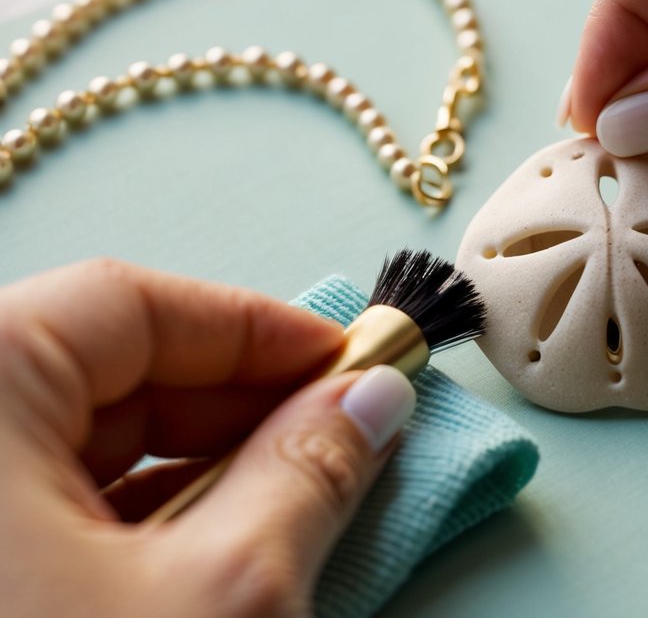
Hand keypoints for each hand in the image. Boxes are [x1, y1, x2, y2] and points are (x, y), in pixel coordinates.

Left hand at [0, 259, 415, 616]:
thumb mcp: (219, 594)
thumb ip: (305, 475)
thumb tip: (369, 402)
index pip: (124, 303)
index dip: (252, 327)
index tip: (340, 359)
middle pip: (96, 371)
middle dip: (230, 403)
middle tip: (330, 433)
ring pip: (69, 446)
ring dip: (191, 469)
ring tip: (287, 504)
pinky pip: (34, 512)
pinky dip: (131, 523)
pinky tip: (209, 557)